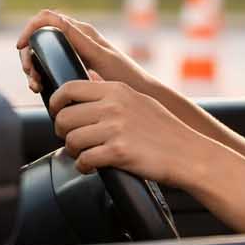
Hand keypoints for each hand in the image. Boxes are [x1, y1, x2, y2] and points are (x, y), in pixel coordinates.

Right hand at [16, 9, 156, 96]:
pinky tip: (40, 89)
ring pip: (40, 55)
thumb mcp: (102, 57)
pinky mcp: (71, 69)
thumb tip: (55, 20)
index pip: (46, 19)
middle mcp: (74, 40)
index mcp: (81, 32)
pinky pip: (48, 69)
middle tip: (31, 75)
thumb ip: (80, 39)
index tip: (21, 46)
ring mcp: (72, 55)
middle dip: (28, 56)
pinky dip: (39, 77)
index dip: (29, 29)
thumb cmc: (126, 76)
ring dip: (32, 69)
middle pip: (38, 40)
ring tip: (36, 86)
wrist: (140, 95)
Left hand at [50, 79, 205, 187]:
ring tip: (83, 154)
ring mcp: (116, 129)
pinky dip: (84, 166)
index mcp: (116, 90)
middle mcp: (113, 106)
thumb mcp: (139, 100)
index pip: (69, 88)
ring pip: (71, 140)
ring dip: (73, 151)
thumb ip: (112, 91)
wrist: (189, 154)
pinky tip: (92, 167)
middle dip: (62, 132)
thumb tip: (89, 76)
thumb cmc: (165, 130)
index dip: (56, 103)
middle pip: (65, 116)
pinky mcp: (118, 152)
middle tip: (72, 139)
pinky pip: (85, 160)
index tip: (58, 114)